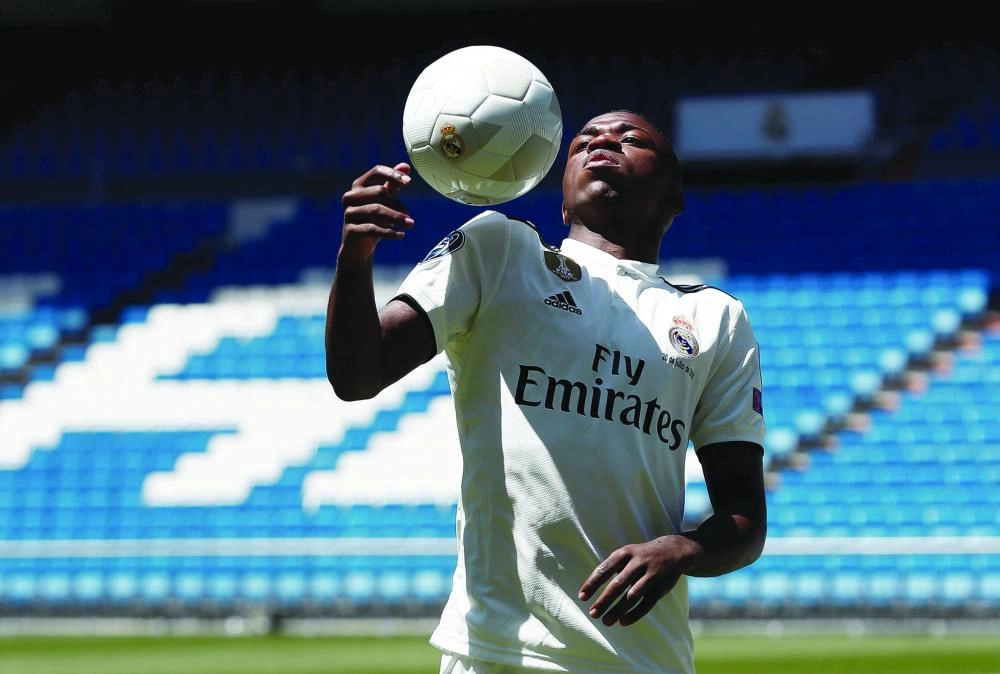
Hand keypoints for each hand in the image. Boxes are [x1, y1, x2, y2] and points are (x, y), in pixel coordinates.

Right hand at [339, 162, 414, 264]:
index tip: (409, 182)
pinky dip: (389, 232)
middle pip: (379, 191)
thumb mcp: (384, 202)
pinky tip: (401, 235)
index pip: (376, 172)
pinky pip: (372, 228)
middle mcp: (350, 196)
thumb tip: (405, 166)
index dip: (393, 174)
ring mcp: (348, 213)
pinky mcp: (350, 230)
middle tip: (408, 216)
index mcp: (358, 186)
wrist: (358, 247)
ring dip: (396, 217)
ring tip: (410, 224)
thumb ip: (393, 185)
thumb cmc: (373, 221)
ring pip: (376, 210)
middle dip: (397, 203)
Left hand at [578, 535, 699, 626]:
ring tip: (606, 621)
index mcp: (624, 554)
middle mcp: (637, 563)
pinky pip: (646, 603)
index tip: (582, 597)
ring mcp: (650, 575)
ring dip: (618, 610)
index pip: (604, 569)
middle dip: (604, 600)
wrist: (673, 550)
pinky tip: (623, 622)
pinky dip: (634, 614)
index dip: (592, 583)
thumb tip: (590, 587)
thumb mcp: (626, 554)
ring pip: (632, 596)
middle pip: (618, 584)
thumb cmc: (640, 556)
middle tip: (593, 614)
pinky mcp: (661, 587)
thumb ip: (611, 568)